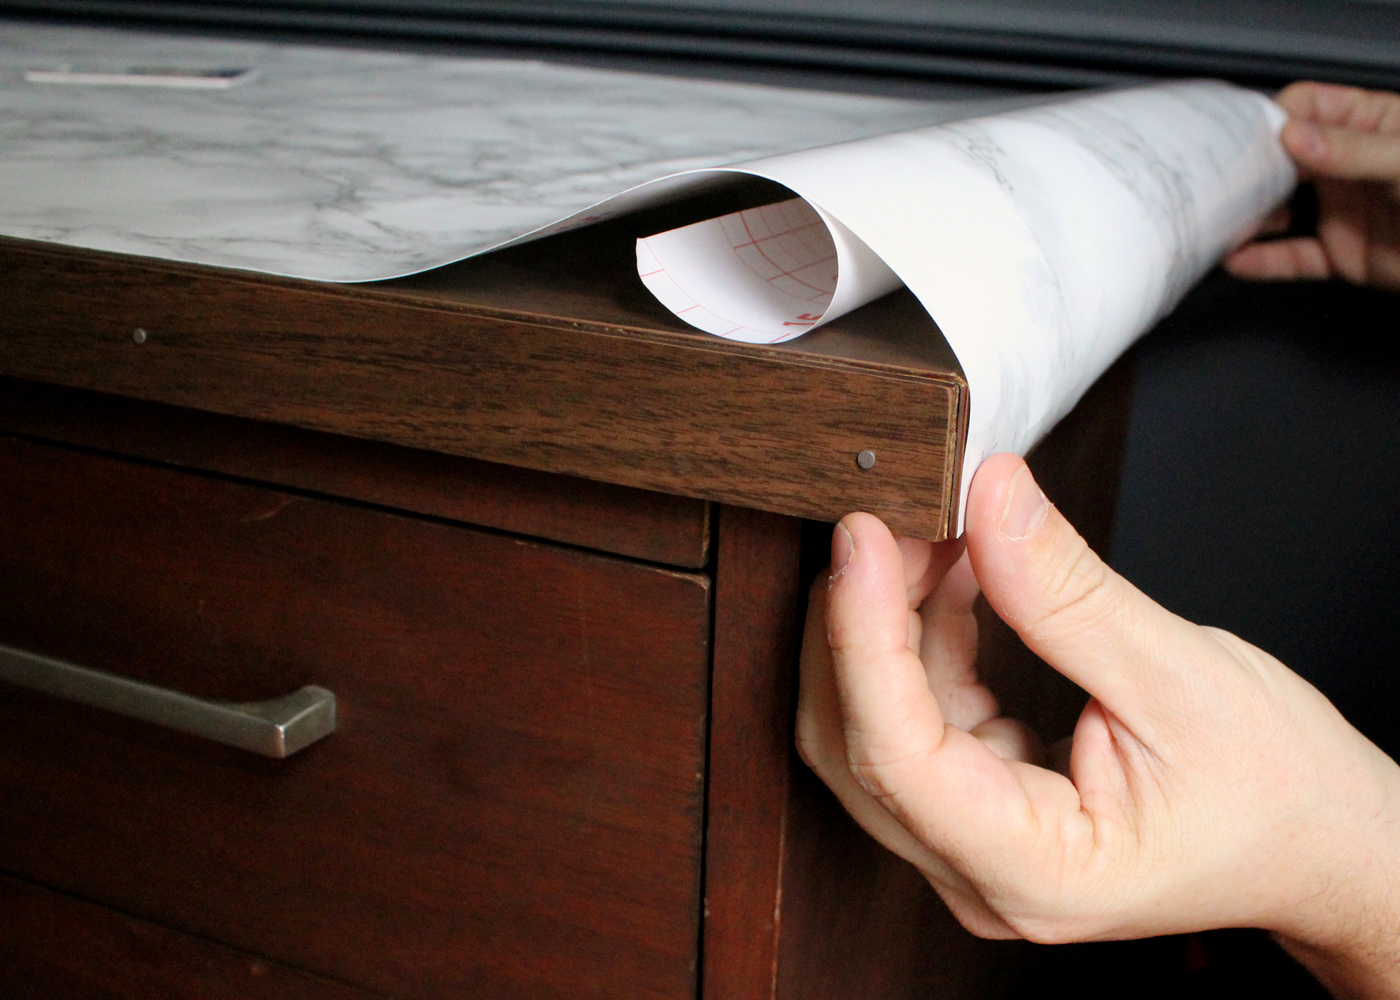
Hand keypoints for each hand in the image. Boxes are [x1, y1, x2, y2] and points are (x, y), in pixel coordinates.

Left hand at [797, 453, 1399, 996]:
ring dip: (890, 620)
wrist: (1321, 842)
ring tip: (940, 533)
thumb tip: (989, 496)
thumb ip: (1065, 592)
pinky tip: (955, 575)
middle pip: (857, 743)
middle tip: (897, 519)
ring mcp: (973, 844)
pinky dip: (924, 638)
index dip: (862, 638)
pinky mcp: (980, 806)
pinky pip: (918, 717)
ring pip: (876, 726)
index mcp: (1032, 870)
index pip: (895, 757)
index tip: (862, 537)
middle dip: (861, 621)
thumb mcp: (1179, 677)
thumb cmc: (1278, 790)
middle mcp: (981, 873)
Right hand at [1224, 81, 1399, 289]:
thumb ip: (1351, 151)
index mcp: (1370, 127)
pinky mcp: (1341, 255)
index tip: (1244, 138)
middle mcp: (1349, 167)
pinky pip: (1293, 258)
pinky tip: (1238, 259)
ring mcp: (1343, 211)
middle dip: (1248, 170)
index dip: (1274, 120)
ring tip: (1219, 221)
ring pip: (1281, 211)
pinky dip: (1264, 262)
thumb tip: (1294, 137)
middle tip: (1217, 180)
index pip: (1308, 109)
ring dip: (1248, 218)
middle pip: (1283, 161)